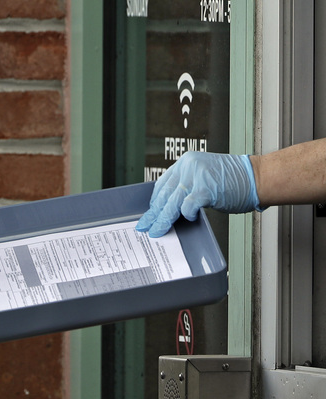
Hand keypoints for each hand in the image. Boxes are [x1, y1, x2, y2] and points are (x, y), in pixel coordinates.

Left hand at [135, 152, 260, 237]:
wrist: (258, 177)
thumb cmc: (236, 180)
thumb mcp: (204, 177)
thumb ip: (188, 186)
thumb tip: (172, 205)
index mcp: (186, 162)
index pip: (163, 183)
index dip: (155, 200)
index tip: (151, 211)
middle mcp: (188, 166)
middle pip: (164, 194)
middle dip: (154, 213)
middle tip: (145, 225)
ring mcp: (196, 176)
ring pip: (172, 202)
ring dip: (163, 219)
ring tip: (157, 230)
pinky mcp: (205, 188)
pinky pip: (187, 206)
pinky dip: (186, 215)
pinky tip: (188, 218)